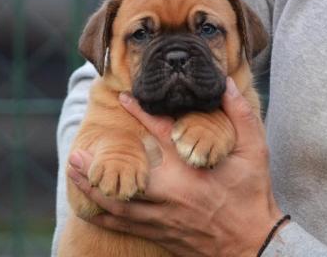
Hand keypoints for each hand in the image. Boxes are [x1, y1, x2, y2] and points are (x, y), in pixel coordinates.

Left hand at [67, 77, 282, 256]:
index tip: (121, 99)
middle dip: (98, 165)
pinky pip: (124, 226)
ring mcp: (162, 217)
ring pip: (118, 204)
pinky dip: (103, 216)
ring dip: (92, 188)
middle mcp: (171, 194)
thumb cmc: (253, 195)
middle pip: (126, 176)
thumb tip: (227, 86)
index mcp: (191, 169)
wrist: (254, 245)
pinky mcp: (160, 234)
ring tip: (72, 173)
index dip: (138, 113)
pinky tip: (89, 208)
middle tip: (76, 152)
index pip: (158, 134)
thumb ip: (240, 116)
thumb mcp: (255, 151)